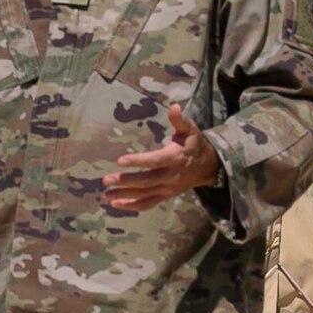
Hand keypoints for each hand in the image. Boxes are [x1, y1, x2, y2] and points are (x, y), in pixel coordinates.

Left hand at [103, 105, 221, 211]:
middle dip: (126, 181)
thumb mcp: (190, 130)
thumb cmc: (193, 144)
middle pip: (146, 181)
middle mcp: (172, 176)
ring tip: (104, 195)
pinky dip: (132, 206)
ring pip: (144, 194)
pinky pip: (148, 204)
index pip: (155, 161)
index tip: (120, 160)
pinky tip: (115, 204)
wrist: (207, 167)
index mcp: (176, 158)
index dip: (138, 161)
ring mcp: (168, 188)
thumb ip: (180, 120)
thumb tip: (174, 106)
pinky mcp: (165, 196)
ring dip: (124, 195)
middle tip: (106, 180)